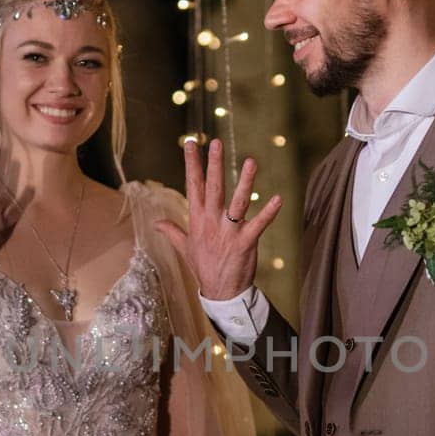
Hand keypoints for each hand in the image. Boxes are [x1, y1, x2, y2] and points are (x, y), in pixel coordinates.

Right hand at [155, 138, 282, 299]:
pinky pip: (258, 225)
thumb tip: (156, 223)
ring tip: (251, 161)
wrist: (221, 293)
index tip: (190, 144)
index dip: (192, 164)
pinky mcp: (245, 243)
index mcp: (198, 220)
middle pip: (212, 188)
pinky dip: (269, 212)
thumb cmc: (204, 268)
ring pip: (237, 202)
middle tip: (216, 142)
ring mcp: (229, 232)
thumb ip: (172, 231)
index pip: (193, 186)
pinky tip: (278, 198)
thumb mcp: (185, 248)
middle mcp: (212, 223)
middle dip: (214, 164)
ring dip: (245, 182)